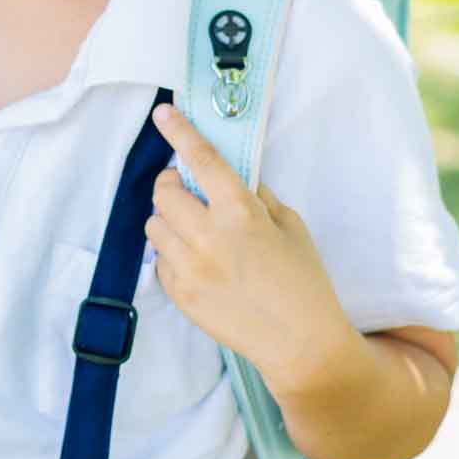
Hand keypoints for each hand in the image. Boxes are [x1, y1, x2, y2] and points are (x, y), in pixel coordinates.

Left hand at [144, 100, 356, 394]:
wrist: (300, 345)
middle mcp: (207, 236)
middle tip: (189, 188)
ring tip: (196, 230)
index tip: (163, 113)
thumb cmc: (303, 281)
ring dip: (169, 219)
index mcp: (240, 212)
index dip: (180, 131)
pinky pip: (159, 260)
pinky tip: (199, 262)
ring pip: (154, 226)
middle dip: (173, 183)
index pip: (202, 160)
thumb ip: (256, 197)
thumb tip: (231, 177)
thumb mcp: (291, 226)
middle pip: (165, 192)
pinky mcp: (179, 294)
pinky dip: (172, 253)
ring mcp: (188, 268)